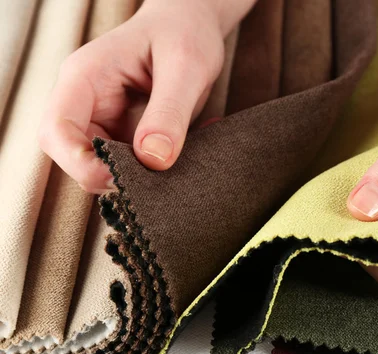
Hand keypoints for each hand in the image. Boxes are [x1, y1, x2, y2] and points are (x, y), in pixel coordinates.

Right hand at [38, 0, 254, 192]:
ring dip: (141, 175)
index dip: (80, 162)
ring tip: (182, 157)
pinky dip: (158, 167)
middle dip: (112, 175)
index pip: (56, 131)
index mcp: (85, 78)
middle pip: (75, 155)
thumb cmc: (184, 32)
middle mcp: (87, 101)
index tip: (120, 177)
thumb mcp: (185, 67)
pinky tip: (189, 150)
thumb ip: (169, 112)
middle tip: (159, 178)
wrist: (192, 23)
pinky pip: (132, 162)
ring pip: (104, 165)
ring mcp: (105, 118)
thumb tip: (154, 158)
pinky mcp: (125, 131)